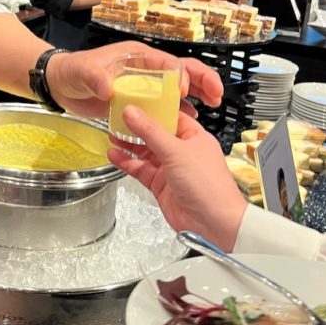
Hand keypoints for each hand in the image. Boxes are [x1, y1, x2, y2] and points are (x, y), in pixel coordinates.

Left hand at [46, 41, 223, 117]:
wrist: (61, 85)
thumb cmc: (73, 71)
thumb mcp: (84, 72)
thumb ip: (95, 78)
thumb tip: (108, 88)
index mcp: (138, 56)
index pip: (168, 63)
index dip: (180, 75)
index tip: (184, 91)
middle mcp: (145, 69)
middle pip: (181, 72)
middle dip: (202, 80)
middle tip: (216, 95)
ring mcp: (143, 86)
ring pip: (176, 89)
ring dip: (195, 97)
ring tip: (211, 107)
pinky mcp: (138, 101)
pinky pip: (163, 106)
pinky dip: (177, 112)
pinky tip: (186, 123)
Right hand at [106, 107, 246, 251]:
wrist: (213, 223)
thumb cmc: (209, 186)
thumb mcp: (176, 151)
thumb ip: (150, 132)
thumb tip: (133, 112)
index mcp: (193, 137)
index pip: (170, 117)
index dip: (152, 109)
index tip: (133, 101)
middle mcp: (182, 152)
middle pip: (155, 134)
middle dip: (136, 127)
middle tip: (117, 117)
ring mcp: (171, 169)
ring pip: (145, 152)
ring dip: (129, 144)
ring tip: (112, 134)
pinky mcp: (161, 185)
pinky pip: (140, 170)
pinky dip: (127, 162)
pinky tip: (115, 155)